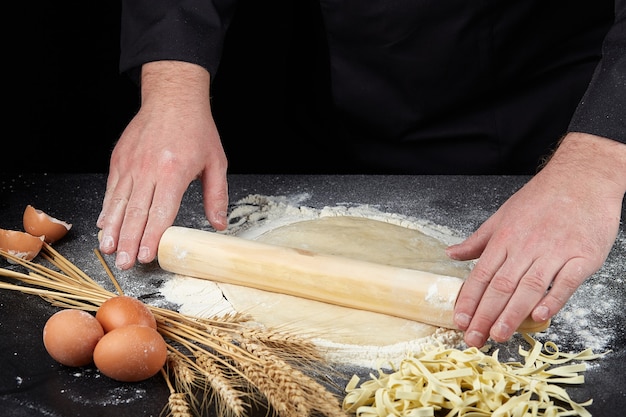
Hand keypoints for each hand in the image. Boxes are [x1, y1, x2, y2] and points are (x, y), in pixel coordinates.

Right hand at [97, 61, 228, 269]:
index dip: (152, 237)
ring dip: (113, 230)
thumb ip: (216, 195)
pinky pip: (112, 189)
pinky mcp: (119, 159)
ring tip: (109, 251)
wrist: (173, 97)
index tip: (146, 256)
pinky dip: (108, 209)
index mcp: (173, 172)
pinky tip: (105, 225)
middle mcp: (148, 169)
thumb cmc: (197, 129)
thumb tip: (219, 225)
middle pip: (136, 213)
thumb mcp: (216, 161)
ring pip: (119, 203)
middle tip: (124, 264)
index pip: (160, 212)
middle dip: (129, 241)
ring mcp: (131, 164)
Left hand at [447, 132, 625, 346]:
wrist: (582, 178)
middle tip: (474, 339)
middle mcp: (526, 246)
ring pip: (529, 287)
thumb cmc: (541, 199)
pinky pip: (566, 281)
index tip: (459, 321)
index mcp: (504, 239)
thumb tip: (451, 254)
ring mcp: (555, 251)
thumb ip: (478, 240)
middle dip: (485, 315)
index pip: (481, 275)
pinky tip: (541, 316)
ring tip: (499, 335)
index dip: (469, 300)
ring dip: (512, 314)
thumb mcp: (502, 216)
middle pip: (501, 286)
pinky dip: (554, 299)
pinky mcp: (583, 255)